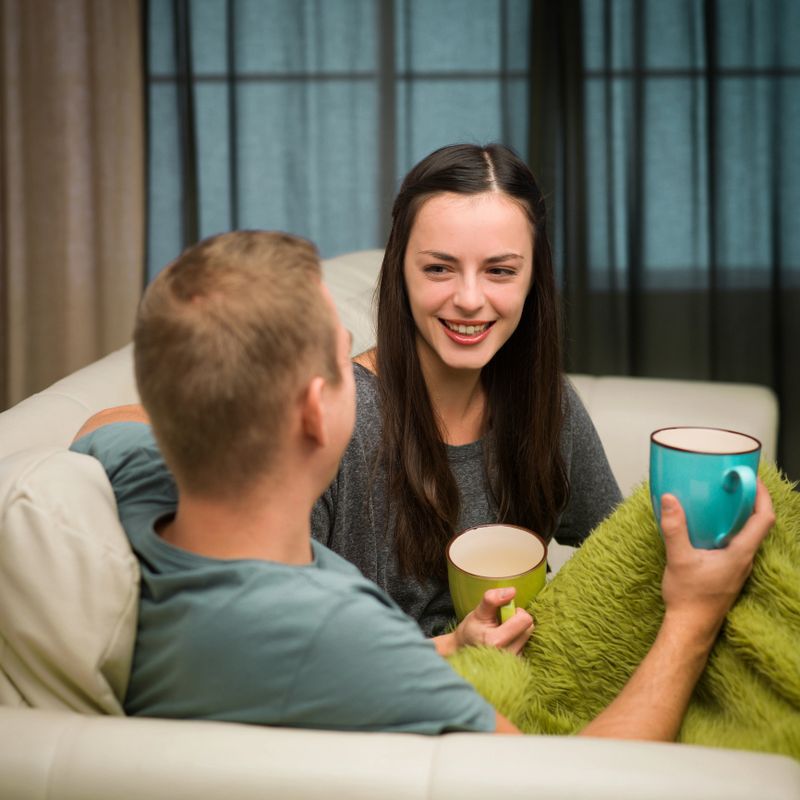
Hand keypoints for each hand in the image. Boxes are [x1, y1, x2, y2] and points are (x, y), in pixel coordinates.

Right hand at [452, 587, 533, 655]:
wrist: (463, 649)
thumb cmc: (471, 630)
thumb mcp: (478, 611)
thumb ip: (492, 599)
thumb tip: (512, 591)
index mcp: (496, 641)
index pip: (525, 620)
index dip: (516, 611)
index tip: (504, 613)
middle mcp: (507, 654)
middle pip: (529, 628)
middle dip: (517, 621)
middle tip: (501, 622)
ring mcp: (513, 662)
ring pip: (528, 636)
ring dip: (517, 631)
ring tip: (501, 632)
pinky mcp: (517, 664)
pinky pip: (525, 645)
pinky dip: (516, 639)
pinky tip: (504, 641)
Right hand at [660, 479, 774, 643]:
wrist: (690, 627)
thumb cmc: (690, 598)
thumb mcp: (679, 559)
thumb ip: (674, 528)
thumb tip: (669, 500)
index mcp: (740, 553)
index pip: (763, 519)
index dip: (762, 495)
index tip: (751, 478)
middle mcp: (744, 559)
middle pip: (758, 524)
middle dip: (750, 500)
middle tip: (734, 482)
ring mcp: (737, 566)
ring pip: (747, 534)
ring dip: (739, 514)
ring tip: (722, 498)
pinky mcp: (727, 571)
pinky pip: (734, 543)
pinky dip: (728, 528)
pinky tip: (707, 525)